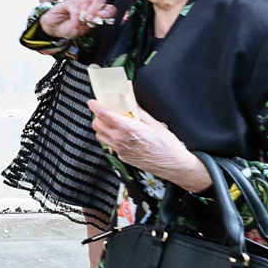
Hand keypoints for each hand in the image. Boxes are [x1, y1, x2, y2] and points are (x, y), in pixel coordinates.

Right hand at [39, 0, 115, 37]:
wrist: (55, 29)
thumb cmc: (70, 28)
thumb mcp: (84, 30)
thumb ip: (92, 24)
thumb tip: (100, 19)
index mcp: (96, 11)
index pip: (108, 8)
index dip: (109, 11)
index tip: (106, 18)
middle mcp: (89, 4)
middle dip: (97, 9)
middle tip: (91, 20)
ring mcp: (78, 1)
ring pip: (86, 1)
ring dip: (85, 13)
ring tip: (82, 23)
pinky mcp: (68, 2)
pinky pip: (74, 8)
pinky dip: (75, 19)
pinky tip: (73, 27)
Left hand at [89, 99, 209, 191]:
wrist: (174, 165)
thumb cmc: (168, 145)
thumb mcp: (155, 123)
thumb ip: (139, 112)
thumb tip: (131, 102)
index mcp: (128, 129)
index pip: (103, 115)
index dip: (95, 106)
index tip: (92, 101)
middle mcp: (120, 140)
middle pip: (97, 125)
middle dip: (98, 117)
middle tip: (106, 112)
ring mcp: (120, 150)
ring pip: (100, 136)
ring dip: (102, 128)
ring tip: (112, 124)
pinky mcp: (123, 157)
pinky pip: (109, 145)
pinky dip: (110, 138)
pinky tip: (121, 135)